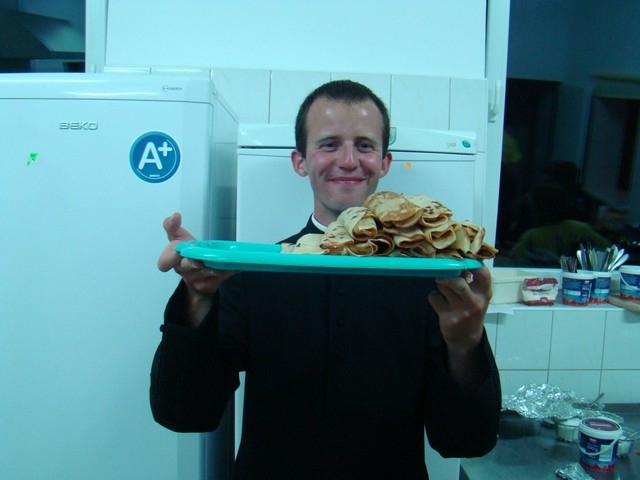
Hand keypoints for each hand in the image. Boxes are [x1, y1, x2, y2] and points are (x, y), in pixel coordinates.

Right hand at [158, 212, 234, 296]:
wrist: (199, 268)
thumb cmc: (187, 251)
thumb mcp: (178, 236)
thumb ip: (172, 226)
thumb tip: (175, 215)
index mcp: (172, 259)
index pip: (164, 263)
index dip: (169, 259)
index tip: (177, 253)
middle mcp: (182, 270)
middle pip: (185, 268)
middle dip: (192, 263)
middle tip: (199, 261)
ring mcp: (194, 279)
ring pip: (202, 274)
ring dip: (211, 268)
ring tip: (220, 262)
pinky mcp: (207, 284)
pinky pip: (217, 279)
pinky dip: (226, 271)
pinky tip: (234, 266)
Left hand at [428, 266, 492, 389]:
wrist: (466, 338)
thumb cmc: (472, 310)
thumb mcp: (478, 296)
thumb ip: (471, 280)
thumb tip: (457, 260)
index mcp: (484, 293)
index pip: (483, 274)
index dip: (472, 263)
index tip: (462, 259)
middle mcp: (474, 302)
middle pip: (458, 282)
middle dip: (448, 275)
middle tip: (444, 272)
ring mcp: (461, 311)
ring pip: (444, 287)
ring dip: (440, 283)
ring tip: (442, 287)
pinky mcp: (447, 317)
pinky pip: (434, 298)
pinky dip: (433, 296)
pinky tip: (438, 300)